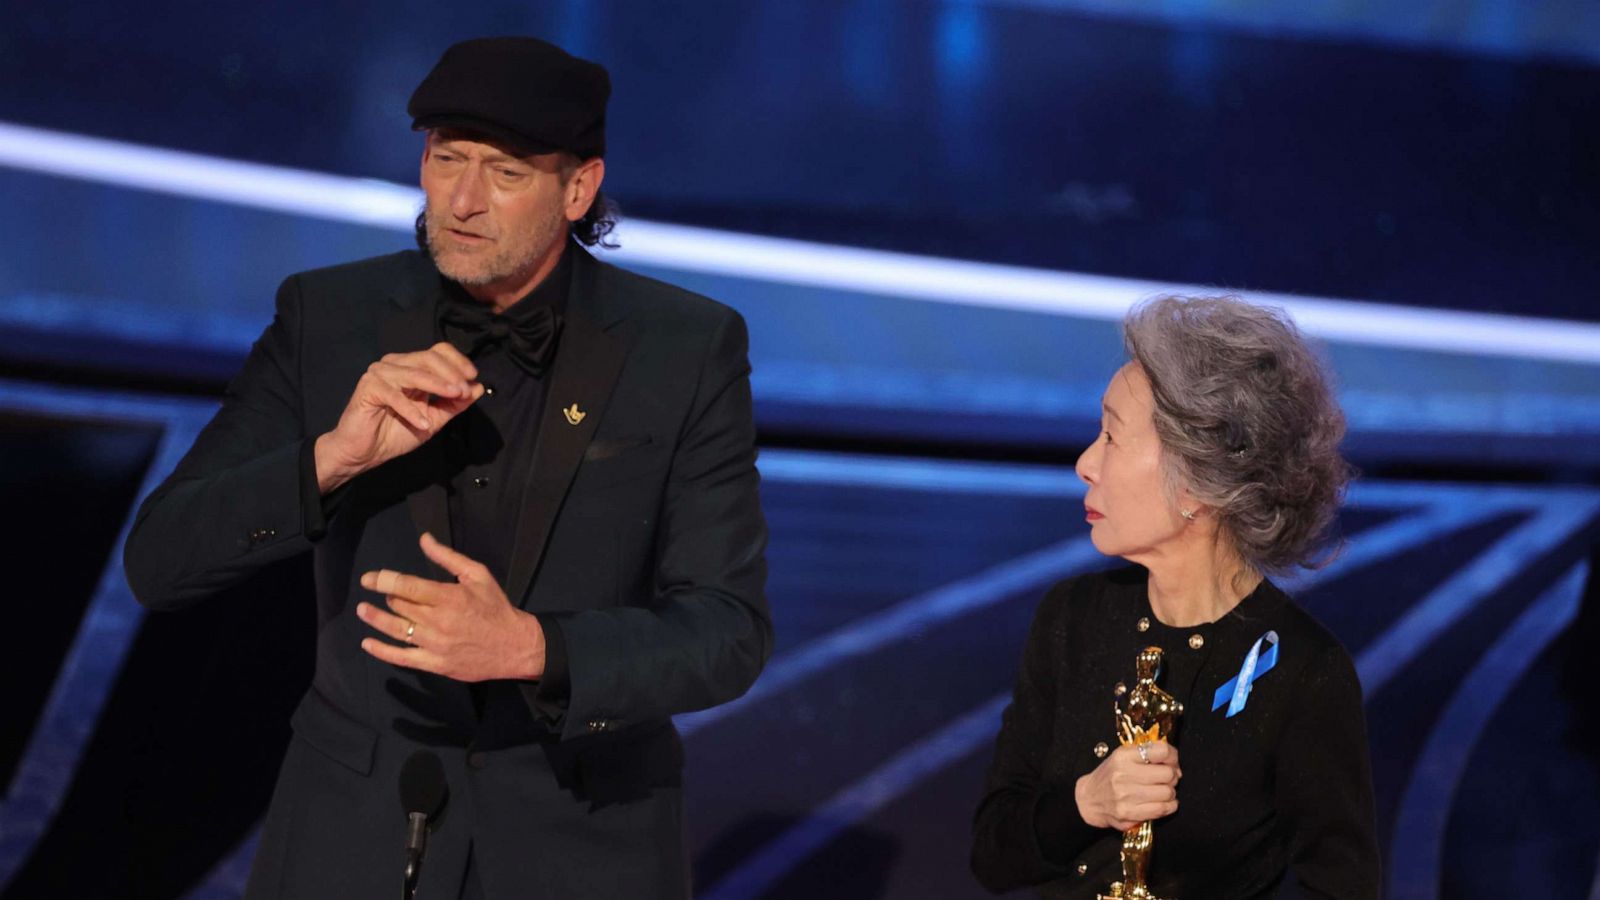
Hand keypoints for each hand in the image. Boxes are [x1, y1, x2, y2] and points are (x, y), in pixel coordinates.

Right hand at [315, 342, 483, 491]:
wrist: (365, 452)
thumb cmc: (395, 433)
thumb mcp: (434, 419)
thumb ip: (454, 404)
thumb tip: (478, 388)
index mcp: (411, 368)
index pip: (438, 352)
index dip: (458, 362)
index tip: (473, 378)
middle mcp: (395, 365)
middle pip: (429, 357)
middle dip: (451, 374)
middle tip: (464, 391)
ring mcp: (380, 373)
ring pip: (414, 372)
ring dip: (438, 385)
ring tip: (454, 397)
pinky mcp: (368, 387)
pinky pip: (394, 395)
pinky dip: (411, 410)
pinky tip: (423, 423)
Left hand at [355, 532, 545, 682]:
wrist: (515, 646)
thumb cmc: (495, 607)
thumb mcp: (478, 575)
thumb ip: (448, 557)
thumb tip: (423, 538)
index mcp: (448, 597)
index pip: (407, 587)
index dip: (383, 580)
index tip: (368, 578)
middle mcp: (438, 621)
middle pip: (400, 606)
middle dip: (387, 597)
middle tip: (382, 593)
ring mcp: (435, 645)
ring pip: (397, 630)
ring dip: (376, 619)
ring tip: (363, 611)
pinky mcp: (435, 664)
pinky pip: (402, 658)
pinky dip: (382, 651)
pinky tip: (368, 643)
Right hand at [1074, 741, 1180, 830]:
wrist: (1089, 800)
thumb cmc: (1110, 776)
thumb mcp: (1122, 756)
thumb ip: (1146, 752)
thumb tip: (1174, 762)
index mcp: (1123, 757)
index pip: (1162, 751)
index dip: (1172, 756)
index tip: (1171, 761)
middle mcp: (1123, 775)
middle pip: (1168, 773)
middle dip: (1172, 776)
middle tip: (1166, 778)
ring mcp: (1126, 796)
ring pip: (1168, 792)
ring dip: (1170, 792)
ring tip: (1162, 790)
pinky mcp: (1129, 814)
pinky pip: (1162, 809)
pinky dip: (1169, 806)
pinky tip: (1163, 802)